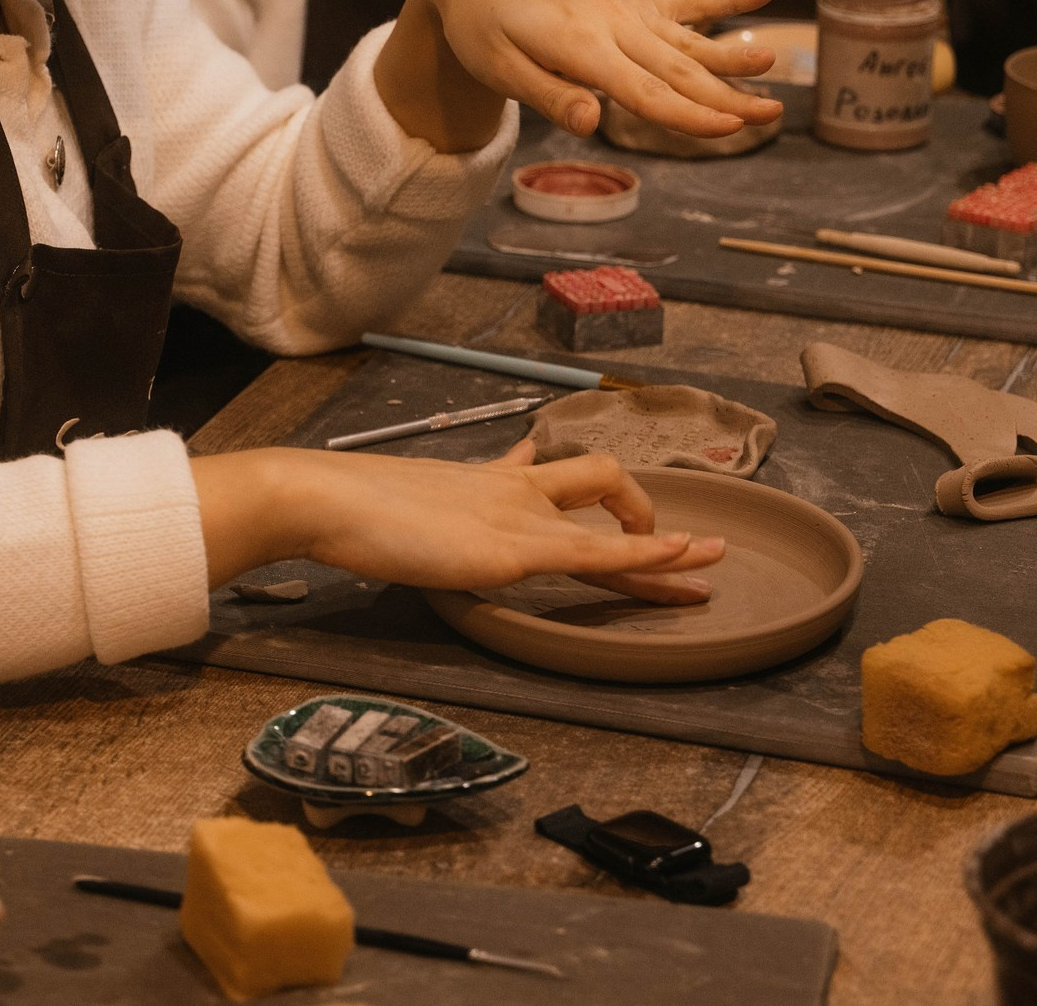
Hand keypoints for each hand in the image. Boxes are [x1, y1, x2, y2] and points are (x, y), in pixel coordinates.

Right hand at [195, 442, 725, 603]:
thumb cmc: (349, 506)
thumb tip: (430, 504)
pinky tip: (676, 558)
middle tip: (692, 545)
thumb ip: (427, 506)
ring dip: (665, 546)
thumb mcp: (400, 502)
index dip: (588, 492)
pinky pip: (593, 551)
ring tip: (709, 561)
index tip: (618, 505)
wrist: (326, 498)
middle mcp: (510, 492)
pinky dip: (642, 556)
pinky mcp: (510, 549)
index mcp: (483, 482)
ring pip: (610, 521)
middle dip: (646, 514)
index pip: (547, 476)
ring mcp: (514, 518)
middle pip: (598, 488)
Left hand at [374, 0, 782, 150]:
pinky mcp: (630, 0)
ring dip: (733, 55)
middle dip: (727, 96)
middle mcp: (613, 24)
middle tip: (772, 114)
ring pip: (690, 40)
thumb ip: (548, 95)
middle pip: (678, 70)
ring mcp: (626, 9)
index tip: (729, 130)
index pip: (645, 91)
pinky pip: (685, 0)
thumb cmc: (481, 25)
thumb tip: (593, 124)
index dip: (689, 115)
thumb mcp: (497, 66)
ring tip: (775, 60)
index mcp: (581, 46)